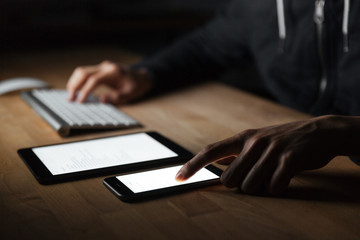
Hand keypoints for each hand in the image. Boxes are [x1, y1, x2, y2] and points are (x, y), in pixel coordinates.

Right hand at [66, 61, 151, 103]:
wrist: (141, 76)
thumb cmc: (136, 86)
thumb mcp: (130, 94)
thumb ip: (117, 97)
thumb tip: (101, 100)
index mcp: (113, 72)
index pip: (94, 80)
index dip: (86, 90)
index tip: (80, 101)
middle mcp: (105, 67)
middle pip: (84, 72)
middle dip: (75, 85)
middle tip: (70, 99)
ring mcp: (102, 66)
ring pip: (82, 71)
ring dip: (74, 82)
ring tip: (70, 95)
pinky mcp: (100, 69)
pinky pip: (85, 72)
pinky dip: (79, 80)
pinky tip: (76, 89)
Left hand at [176, 115, 348, 194]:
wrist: (320, 130)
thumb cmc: (284, 139)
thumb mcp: (258, 139)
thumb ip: (237, 152)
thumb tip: (215, 165)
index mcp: (243, 137)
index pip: (210, 151)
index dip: (193, 165)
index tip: (178, 177)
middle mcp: (254, 142)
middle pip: (230, 180)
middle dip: (241, 184)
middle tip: (258, 175)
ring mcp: (271, 150)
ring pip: (250, 186)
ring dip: (261, 187)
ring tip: (273, 174)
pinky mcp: (289, 159)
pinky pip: (274, 188)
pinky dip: (278, 188)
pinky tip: (285, 176)